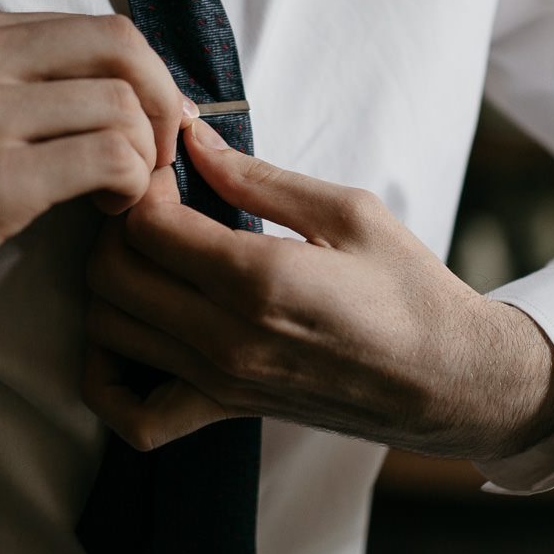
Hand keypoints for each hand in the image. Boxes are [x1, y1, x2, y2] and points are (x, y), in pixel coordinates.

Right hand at [0, 6, 188, 366]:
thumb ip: (8, 78)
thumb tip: (115, 84)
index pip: (95, 25)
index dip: (146, 76)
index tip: (154, 122)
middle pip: (122, 47)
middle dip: (165, 102)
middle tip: (162, 155)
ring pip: (122, 104)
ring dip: (146, 157)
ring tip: (119, 195)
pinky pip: (108, 159)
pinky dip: (130, 188)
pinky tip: (105, 214)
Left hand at [82, 120, 553, 459]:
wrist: (448, 379)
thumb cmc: (409, 290)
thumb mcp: (350, 211)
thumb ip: (259, 178)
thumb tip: (194, 139)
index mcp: (261, 280)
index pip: (145, 224)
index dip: (145, 182)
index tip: (173, 166)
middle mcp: (227, 338)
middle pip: (108, 273)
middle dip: (116, 224)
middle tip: (156, 203)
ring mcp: (219, 382)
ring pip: (105, 330)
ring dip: (110, 282)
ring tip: (151, 255)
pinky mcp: (222, 411)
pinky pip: (132, 414)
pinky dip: (108, 377)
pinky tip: (133, 334)